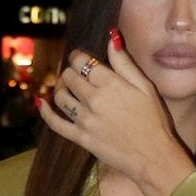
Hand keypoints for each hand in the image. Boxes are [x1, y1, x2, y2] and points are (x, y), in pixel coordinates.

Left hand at [37, 33, 195, 195]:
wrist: (153, 156)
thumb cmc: (154, 122)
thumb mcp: (145, 87)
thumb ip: (125, 63)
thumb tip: (111, 38)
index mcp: (110, 84)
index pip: (82, 61)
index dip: (78, 56)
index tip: (81, 57)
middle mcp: (94, 100)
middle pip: (69, 76)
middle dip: (70, 70)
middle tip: (75, 72)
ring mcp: (84, 120)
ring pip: (60, 96)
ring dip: (60, 87)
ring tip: (66, 86)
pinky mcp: (80, 138)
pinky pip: (56, 123)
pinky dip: (46, 112)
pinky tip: (41, 103)